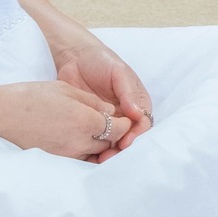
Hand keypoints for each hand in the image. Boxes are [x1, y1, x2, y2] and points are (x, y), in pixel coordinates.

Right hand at [0, 80, 122, 160]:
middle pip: (108, 143)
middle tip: (111, 124)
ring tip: (94, 132)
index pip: (118, 128)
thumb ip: (92, 102)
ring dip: (98, 145)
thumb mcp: (66, 90)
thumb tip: (110, 113)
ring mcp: (67, 155)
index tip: (125, 119)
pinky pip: (78, 159)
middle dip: (113, 134)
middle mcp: (79, 143)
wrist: (0, 114)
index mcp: (85, 121)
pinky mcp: (56, 162)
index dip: (125, 123)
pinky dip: (83, 152)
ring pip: (94, 153)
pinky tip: (77, 140)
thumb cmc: (31, 97)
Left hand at [51, 36, 152, 160]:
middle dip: (122, 149)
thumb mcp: (119, 71)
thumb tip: (138, 113)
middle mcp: (125, 114)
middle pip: (129, 137)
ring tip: (100, 159)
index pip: (142, 123)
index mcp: (137, 102)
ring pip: (113, 142)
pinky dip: (94, 150)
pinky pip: (95, 140)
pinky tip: (88, 155)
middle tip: (111, 155)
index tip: (126, 141)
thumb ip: (128, 91)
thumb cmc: (101, 60)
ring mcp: (108, 120)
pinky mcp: (91, 124)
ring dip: (109, 152)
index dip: (136, 135)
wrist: (75, 58)